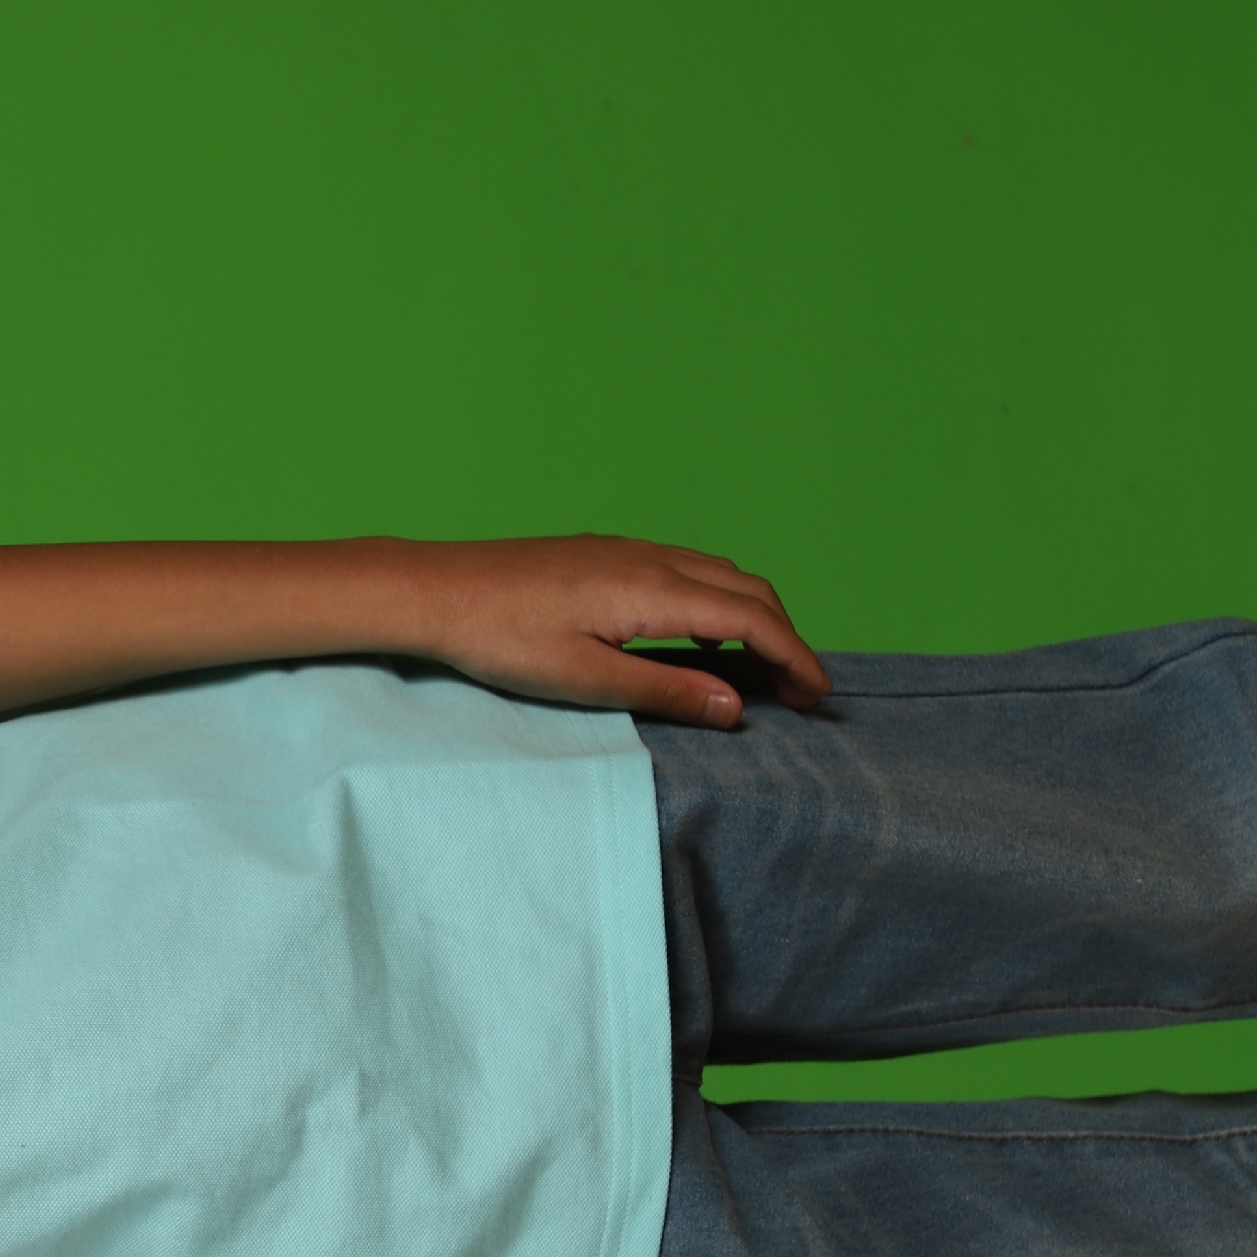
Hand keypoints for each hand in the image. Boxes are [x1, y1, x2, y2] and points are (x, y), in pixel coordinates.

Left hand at [404, 537, 826, 728]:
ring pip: (718, 575)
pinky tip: (699, 641)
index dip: (795, 656)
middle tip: (800, 690)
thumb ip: (665, 690)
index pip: (751, 619)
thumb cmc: (500, 638)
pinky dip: (715, 603)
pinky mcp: (605, 555)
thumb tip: (735, 706)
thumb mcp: (585, 679)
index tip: (821, 692)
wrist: (435, 590)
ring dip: (752, 618)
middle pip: (747, 590)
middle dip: (784, 637)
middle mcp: (651, 558)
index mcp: (653, 589)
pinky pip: (685, 571)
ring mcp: (627, 550)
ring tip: (761, 669)